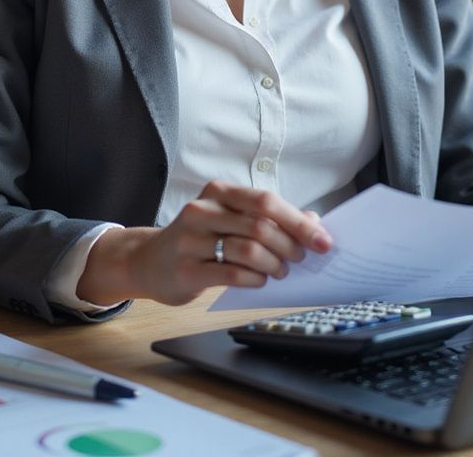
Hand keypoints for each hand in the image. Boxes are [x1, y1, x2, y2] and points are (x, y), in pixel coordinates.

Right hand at [76, 181, 332, 306]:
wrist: (149, 260)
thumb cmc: (199, 238)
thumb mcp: (230, 220)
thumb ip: (268, 218)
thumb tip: (314, 222)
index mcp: (218, 192)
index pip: (265, 201)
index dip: (298, 221)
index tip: (323, 240)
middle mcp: (202, 210)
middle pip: (260, 225)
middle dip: (289, 245)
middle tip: (301, 259)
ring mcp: (191, 239)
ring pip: (248, 250)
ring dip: (274, 265)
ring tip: (280, 272)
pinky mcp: (186, 268)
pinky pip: (231, 274)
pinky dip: (254, 280)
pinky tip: (259, 282)